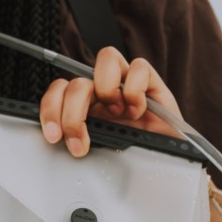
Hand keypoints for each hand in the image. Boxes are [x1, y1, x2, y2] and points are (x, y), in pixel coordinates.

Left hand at [39, 46, 184, 156]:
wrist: (170, 164)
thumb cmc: (136, 157)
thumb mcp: (100, 151)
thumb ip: (78, 139)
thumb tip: (55, 139)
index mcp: (86, 104)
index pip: (59, 90)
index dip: (50, 109)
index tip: (54, 136)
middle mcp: (103, 90)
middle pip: (77, 81)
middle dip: (72, 114)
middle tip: (80, 142)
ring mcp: (127, 82)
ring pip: (106, 57)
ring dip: (106, 89)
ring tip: (117, 114)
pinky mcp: (152, 82)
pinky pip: (139, 67)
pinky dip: (135, 90)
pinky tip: (138, 111)